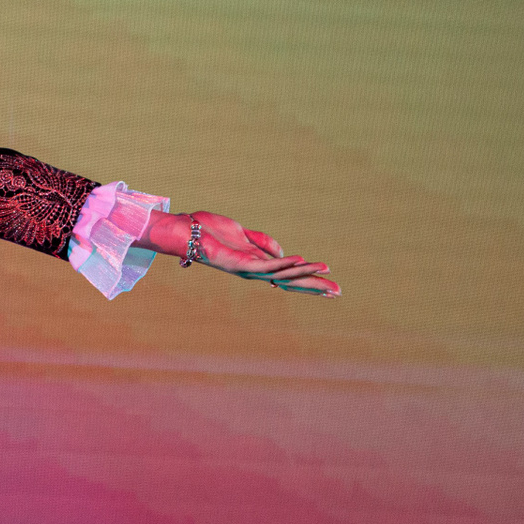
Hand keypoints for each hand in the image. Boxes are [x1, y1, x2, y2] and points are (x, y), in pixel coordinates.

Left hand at [142, 209, 339, 296]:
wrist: (185, 232)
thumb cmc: (208, 231)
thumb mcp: (243, 234)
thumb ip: (263, 242)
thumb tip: (283, 253)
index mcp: (256, 265)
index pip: (288, 275)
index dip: (309, 280)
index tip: (330, 287)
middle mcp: (254, 271)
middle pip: (290, 280)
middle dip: (314, 286)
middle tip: (339, 292)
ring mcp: (247, 268)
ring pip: (283, 273)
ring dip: (305, 271)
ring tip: (327, 270)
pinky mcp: (239, 262)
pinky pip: (266, 263)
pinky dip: (284, 262)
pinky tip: (300, 259)